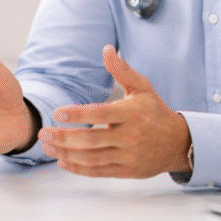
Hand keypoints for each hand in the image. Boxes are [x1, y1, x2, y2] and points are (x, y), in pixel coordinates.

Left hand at [39, 45, 190, 178]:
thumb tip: (106, 49)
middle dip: (63, 137)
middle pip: (91, 139)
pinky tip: (63, 162)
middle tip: (43, 133)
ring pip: (92, 158)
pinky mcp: (127, 171)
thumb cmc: (154, 111)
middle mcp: (130, 136)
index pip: (100, 114)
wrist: (178, 142)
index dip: (77, 114)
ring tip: (47, 147)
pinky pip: (99, 172)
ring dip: (66, 153)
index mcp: (132, 113)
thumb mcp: (142, 87)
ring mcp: (128, 156)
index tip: (56, 113)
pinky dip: (79, 169)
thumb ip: (122, 70)